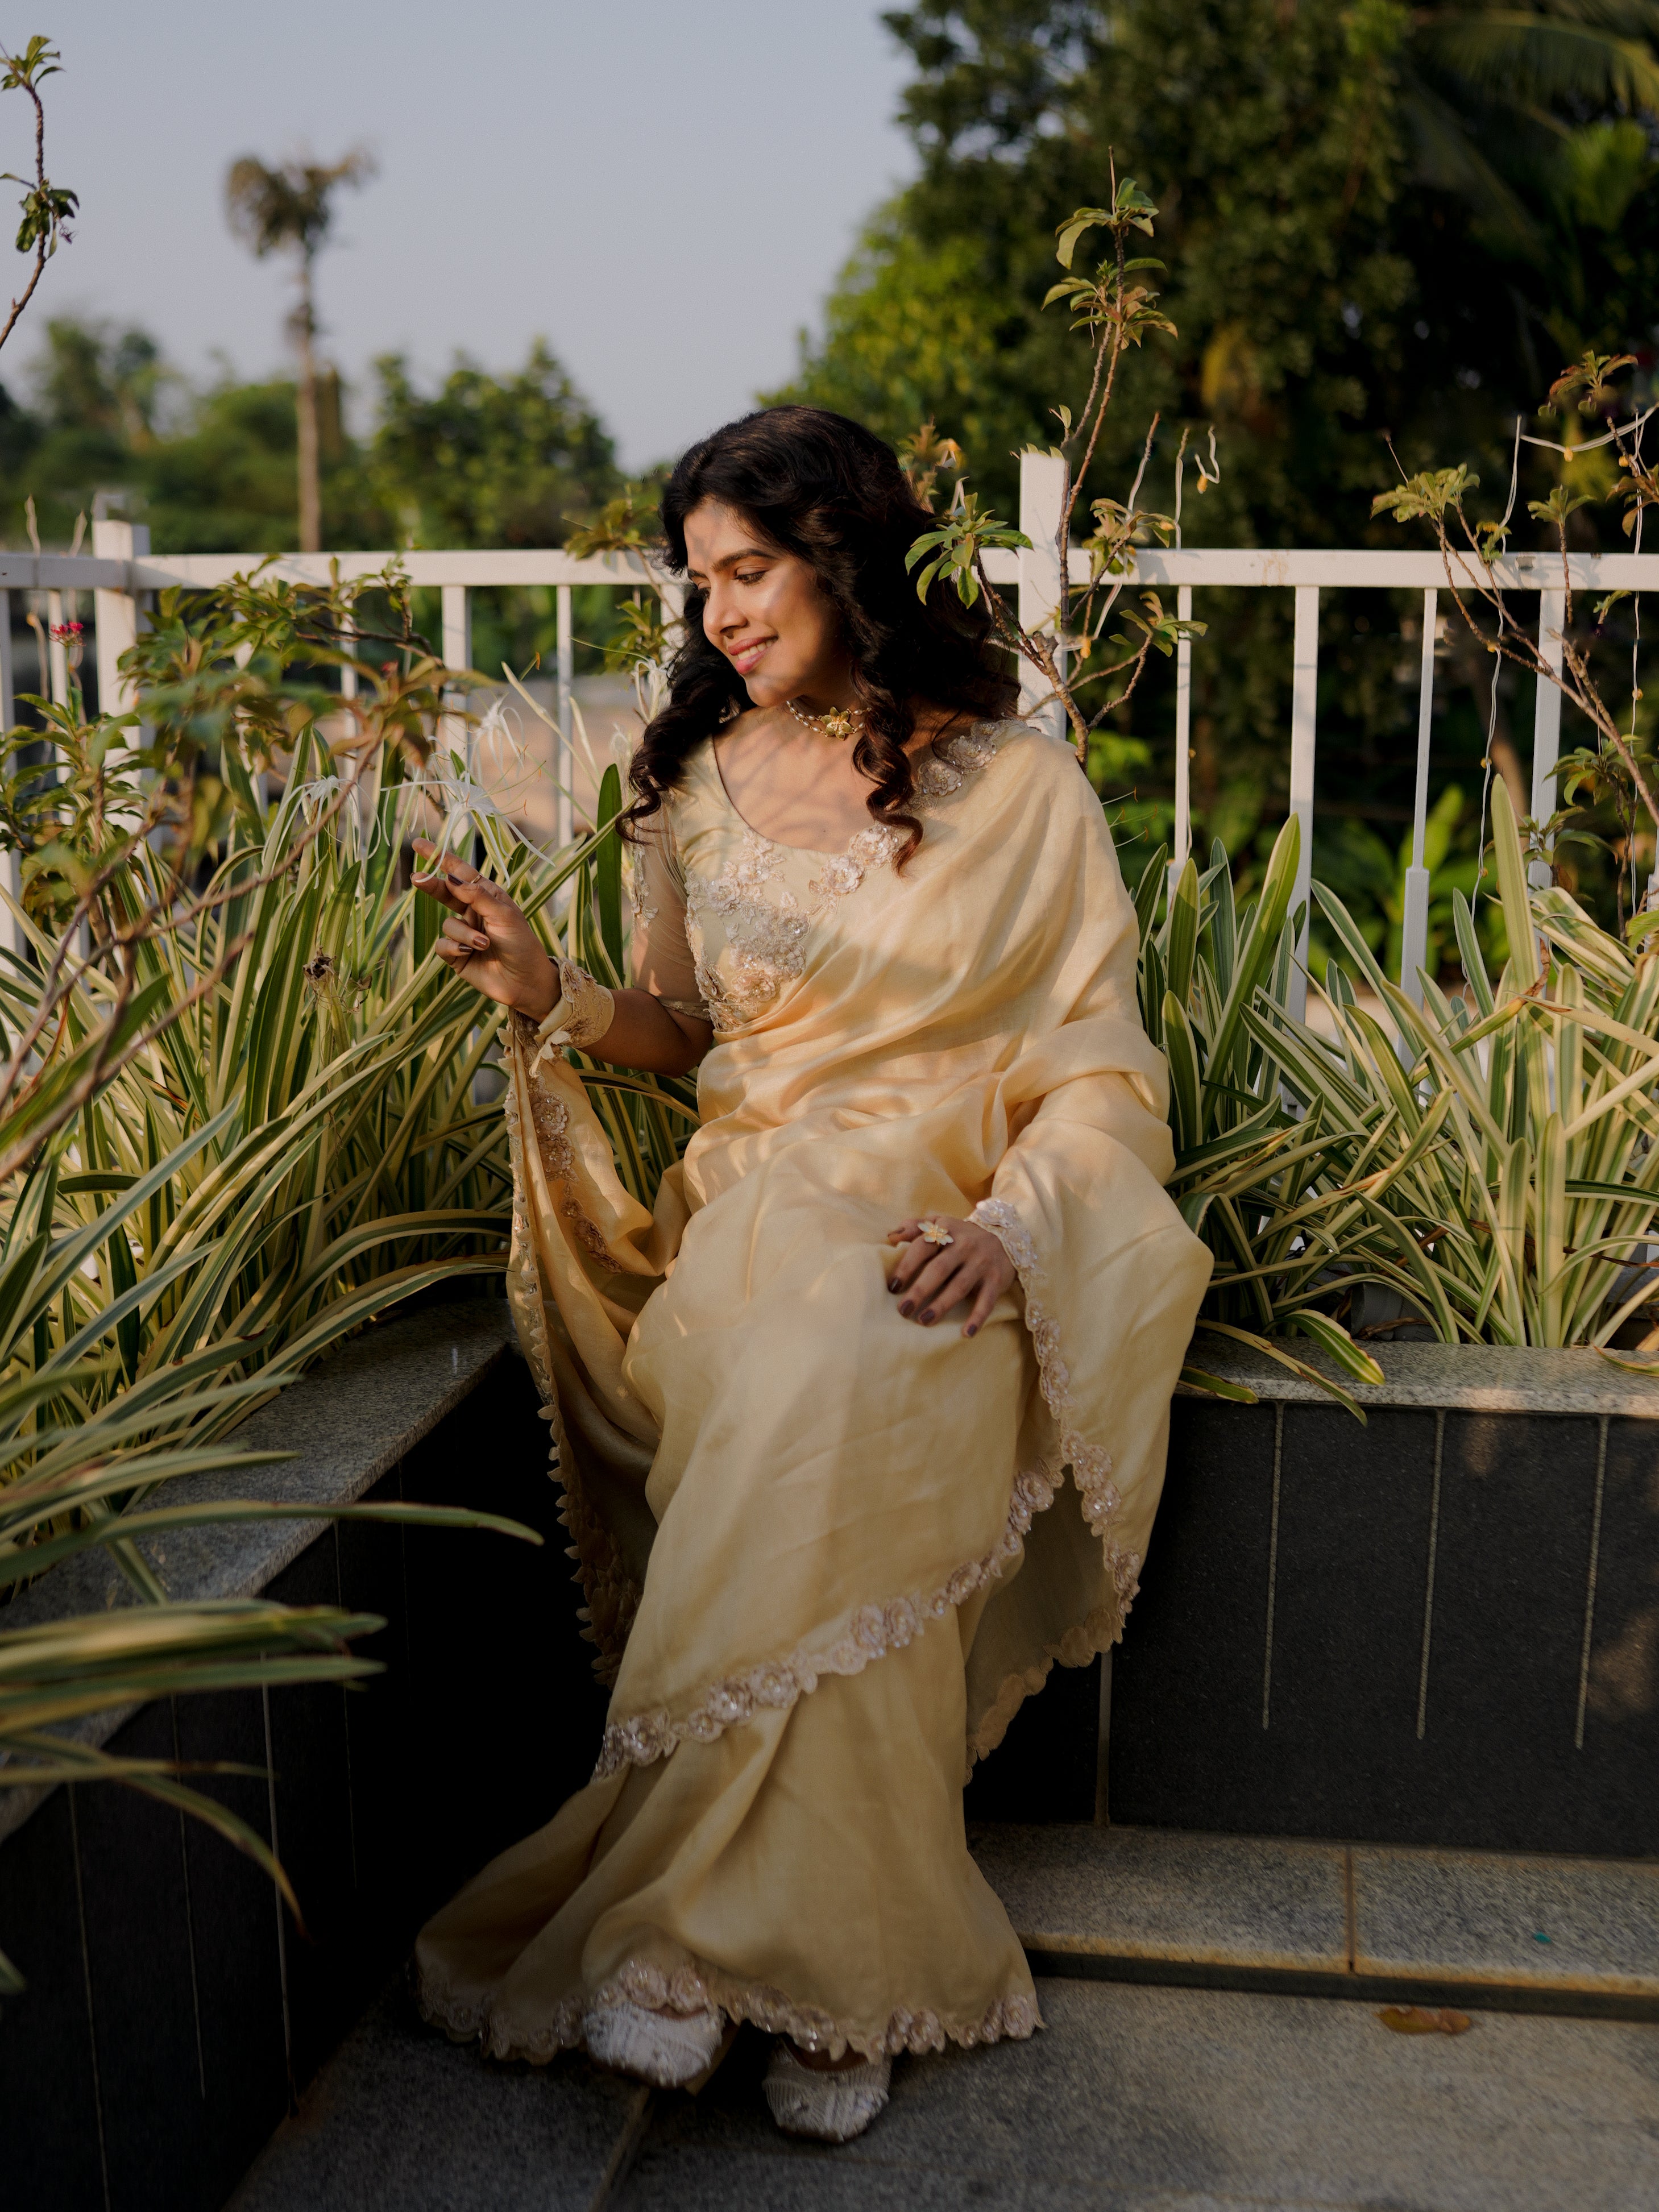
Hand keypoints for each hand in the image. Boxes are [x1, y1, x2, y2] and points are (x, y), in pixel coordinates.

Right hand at [412, 839, 557, 1019]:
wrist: (526, 981)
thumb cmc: (521, 944)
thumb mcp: (504, 915)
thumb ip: (476, 896)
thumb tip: (451, 878)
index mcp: (488, 897)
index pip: (461, 872)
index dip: (440, 858)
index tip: (418, 844)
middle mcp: (474, 912)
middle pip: (445, 892)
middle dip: (432, 885)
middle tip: (417, 878)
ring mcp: (464, 933)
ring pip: (447, 924)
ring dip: (464, 933)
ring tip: (484, 944)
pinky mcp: (457, 956)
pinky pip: (443, 945)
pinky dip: (455, 948)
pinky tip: (468, 954)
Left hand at [886, 1215, 1014, 1338]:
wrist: (1006, 1236)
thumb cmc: (962, 1235)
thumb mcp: (940, 1223)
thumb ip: (916, 1226)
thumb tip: (890, 1236)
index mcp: (946, 1231)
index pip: (923, 1247)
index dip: (907, 1266)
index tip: (893, 1287)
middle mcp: (964, 1246)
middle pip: (939, 1269)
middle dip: (920, 1290)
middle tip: (904, 1310)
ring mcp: (981, 1263)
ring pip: (959, 1286)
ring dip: (942, 1305)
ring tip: (924, 1320)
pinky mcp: (996, 1279)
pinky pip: (986, 1301)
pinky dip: (977, 1318)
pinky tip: (966, 1333)